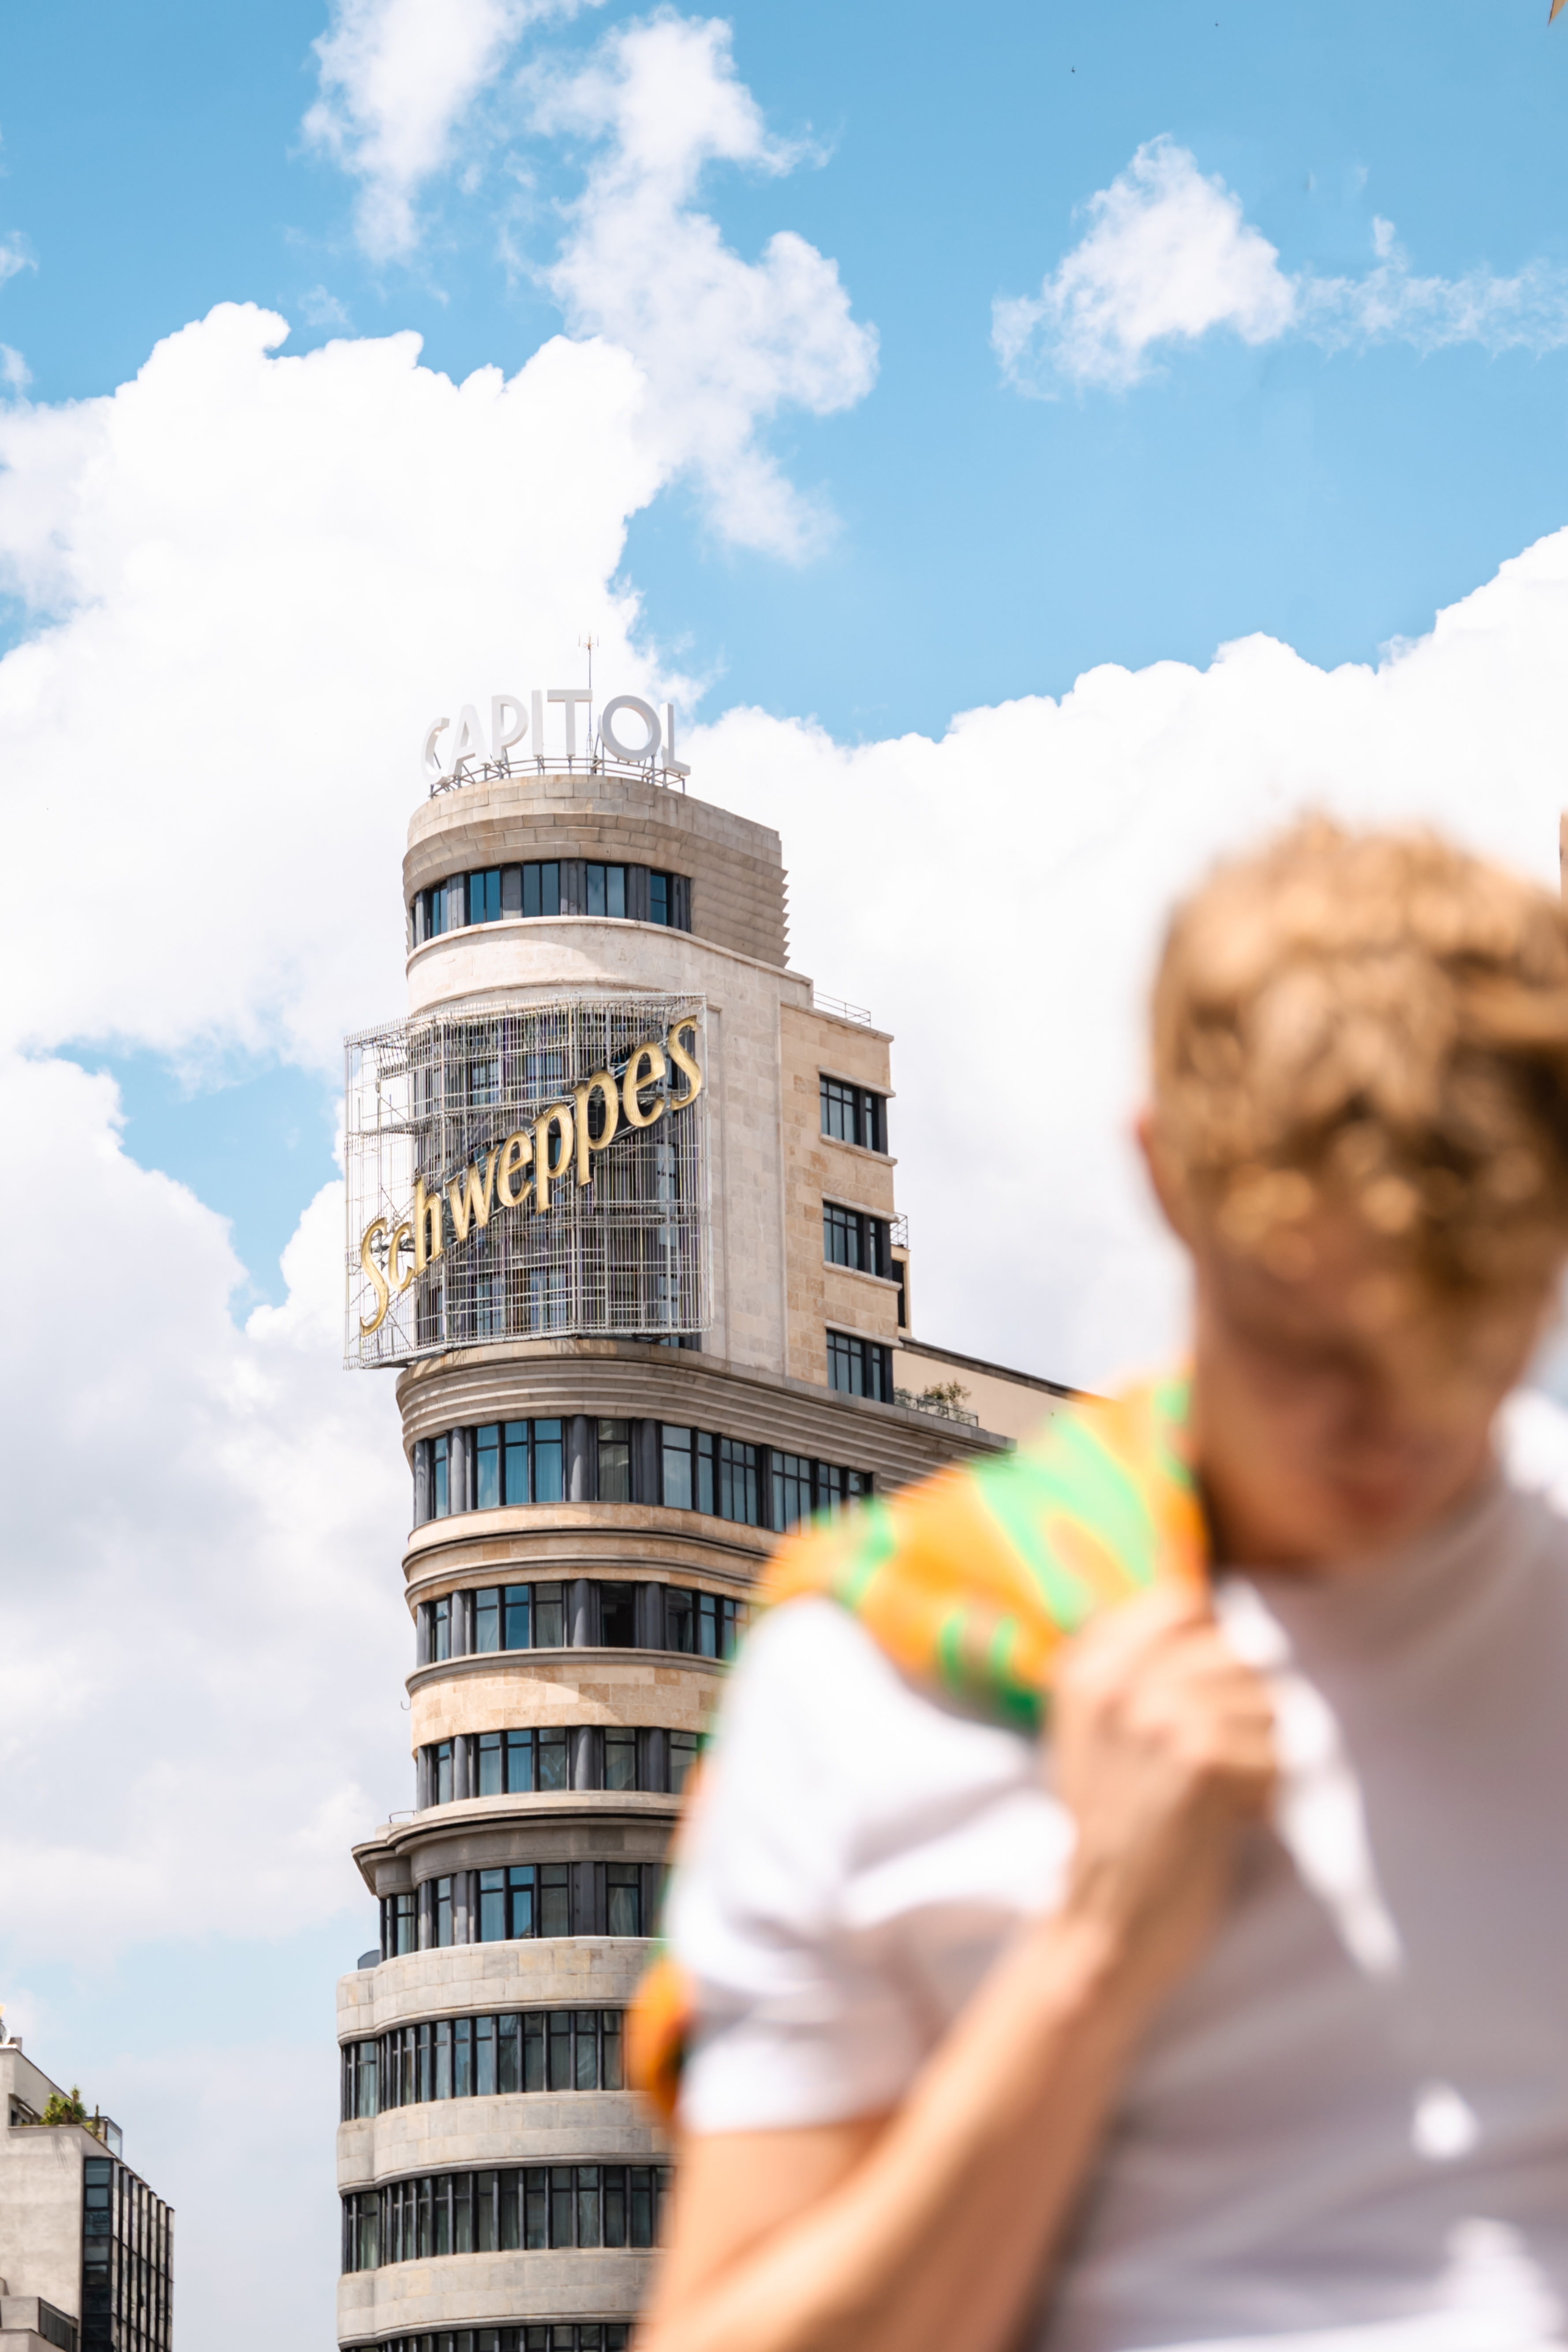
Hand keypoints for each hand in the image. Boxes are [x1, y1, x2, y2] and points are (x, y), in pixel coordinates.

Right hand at [1051, 1586, 1275, 2011]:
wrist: (1104, 1925)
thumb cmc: (1119, 1826)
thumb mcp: (1101, 1729)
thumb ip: (1142, 1663)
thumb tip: (1220, 1606)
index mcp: (1085, 1664)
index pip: (1187, 1603)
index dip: (1214, 1653)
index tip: (1201, 1708)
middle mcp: (1114, 1679)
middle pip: (1239, 1655)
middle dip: (1244, 1717)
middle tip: (1203, 1773)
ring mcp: (1154, 1715)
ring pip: (1268, 1705)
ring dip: (1259, 1759)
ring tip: (1211, 1798)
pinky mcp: (1197, 1760)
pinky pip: (1276, 1756)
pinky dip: (1266, 1797)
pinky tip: (1224, 1823)